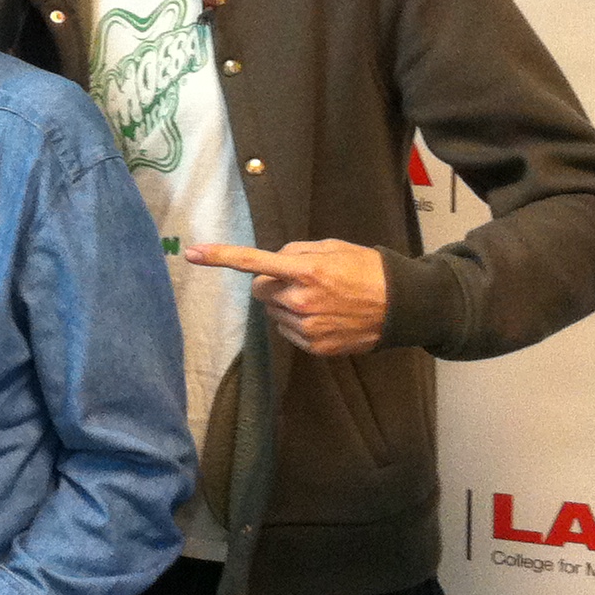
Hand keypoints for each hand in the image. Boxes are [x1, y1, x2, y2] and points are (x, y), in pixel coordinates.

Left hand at [185, 239, 387, 355]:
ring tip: (320, 299)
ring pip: (272, 312)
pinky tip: (323, 316)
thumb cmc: (366, 269)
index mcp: (305, 270)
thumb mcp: (332, 247)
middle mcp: (300, 300)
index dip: (220, 257)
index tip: (192, 253)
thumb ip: (296, 252)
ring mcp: (307, 327)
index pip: (253, 262)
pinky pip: (287, 331)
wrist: (402, 306)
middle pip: (260, 290)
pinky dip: (296, 322)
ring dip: (285, 303)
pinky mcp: (314, 346)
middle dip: (272, 283)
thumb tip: (273, 262)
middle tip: (302, 279)